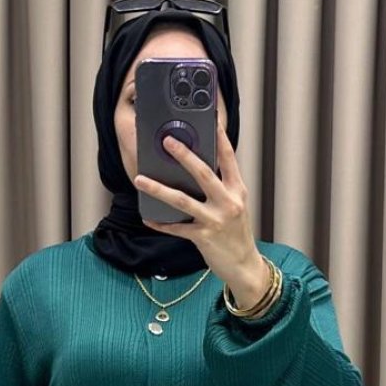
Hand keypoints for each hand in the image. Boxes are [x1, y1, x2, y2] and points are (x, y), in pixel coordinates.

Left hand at [133, 116, 265, 296]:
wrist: (244, 265)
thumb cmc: (237, 233)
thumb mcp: (235, 206)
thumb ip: (221, 188)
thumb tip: (197, 170)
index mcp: (237, 190)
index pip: (228, 158)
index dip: (219, 137)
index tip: (210, 119)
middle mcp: (228, 202)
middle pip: (203, 173)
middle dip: (184, 155)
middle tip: (167, 141)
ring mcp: (215, 220)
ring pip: (182, 200)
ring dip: (158, 189)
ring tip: (140, 179)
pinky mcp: (203, 237)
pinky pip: (177, 228)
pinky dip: (161, 223)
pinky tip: (148, 218)